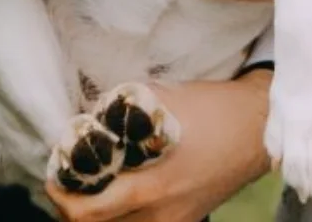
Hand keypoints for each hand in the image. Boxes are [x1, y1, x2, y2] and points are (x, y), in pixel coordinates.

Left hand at [45, 72, 271, 221]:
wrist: (259, 130)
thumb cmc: (212, 110)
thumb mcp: (163, 101)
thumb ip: (123, 111)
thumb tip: (90, 117)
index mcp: (151, 188)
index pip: (88, 212)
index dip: (62, 197)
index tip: (52, 176)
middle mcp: (159, 216)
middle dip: (73, 210)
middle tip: (64, 184)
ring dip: (97, 216)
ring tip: (89, 189)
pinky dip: (122, 217)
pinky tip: (120, 194)